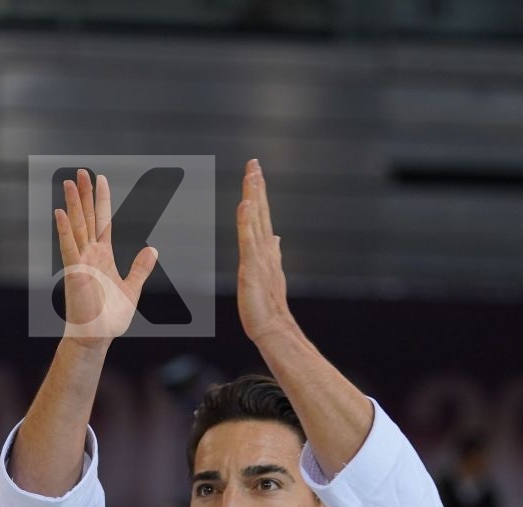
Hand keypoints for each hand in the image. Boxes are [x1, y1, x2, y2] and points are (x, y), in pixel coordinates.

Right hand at [54, 169, 157, 345]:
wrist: (96, 337)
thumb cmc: (110, 319)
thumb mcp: (132, 289)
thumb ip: (141, 268)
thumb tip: (153, 249)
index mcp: (103, 257)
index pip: (103, 222)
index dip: (102, 201)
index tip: (100, 180)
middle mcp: (90, 255)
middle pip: (87, 218)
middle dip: (85, 195)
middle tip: (82, 172)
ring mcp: (81, 262)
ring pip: (77, 226)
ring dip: (73, 204)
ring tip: (70, 181)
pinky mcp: (75, 272)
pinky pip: (68, 247)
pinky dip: (64, 230)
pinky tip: (60, 212)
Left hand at [236, 159, 295, 344]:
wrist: (273, 327)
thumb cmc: (268, 305)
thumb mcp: (269, 273)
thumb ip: (272, 252)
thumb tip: (276, 237)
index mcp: (266, 249)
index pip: (262, 214)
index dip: (259, 193)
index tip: (255, 172)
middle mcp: (266, 248)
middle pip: (261, 211)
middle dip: (257, 186)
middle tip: (253, 162)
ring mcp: (260, 256)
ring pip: (256, 220)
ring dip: (254, 196)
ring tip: (251, 174)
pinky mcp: (252, 266)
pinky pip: (249, 239)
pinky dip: (247, 220)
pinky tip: (246, 203)